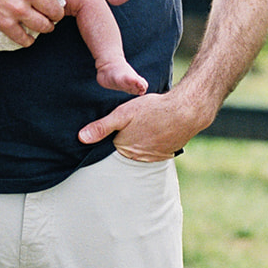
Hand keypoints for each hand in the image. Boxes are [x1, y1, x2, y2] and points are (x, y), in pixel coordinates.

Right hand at [0, 0, 65, 43]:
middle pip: (55, 9)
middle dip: (56, 12)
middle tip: (51, 12)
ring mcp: (17, 7)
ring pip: (44, 25)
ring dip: (46, 27)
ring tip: (43, 24)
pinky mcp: (4, 22)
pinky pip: (25, 39)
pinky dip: (28, 40)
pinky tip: (27, 35)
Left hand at [77, 85, 206, 160]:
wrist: (186, 111)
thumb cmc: (152, 109)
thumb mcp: (123, 113)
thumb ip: (101, 127)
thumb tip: (81, 138)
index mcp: (124, 148)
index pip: (110, 146)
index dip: (112, 135)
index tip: (116, 128)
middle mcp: (137, 158)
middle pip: (125, 150)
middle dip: (125, 140)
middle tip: (133, 125)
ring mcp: (152, 158)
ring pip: (139, 151)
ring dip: (140, 142)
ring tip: (145, 127)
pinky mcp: (165, 155)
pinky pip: (153, 151)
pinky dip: (152, 144)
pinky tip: (155, 131)